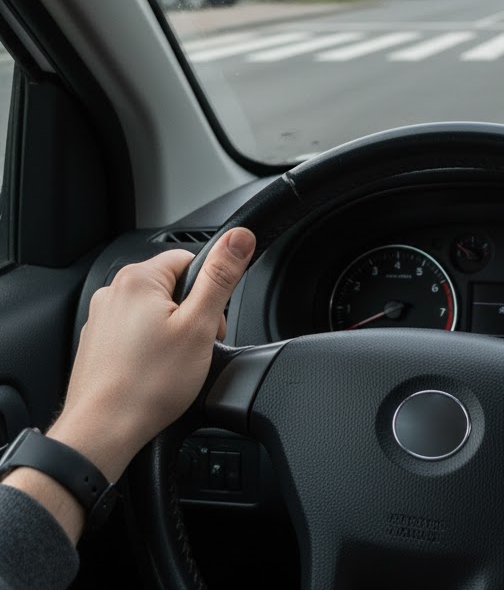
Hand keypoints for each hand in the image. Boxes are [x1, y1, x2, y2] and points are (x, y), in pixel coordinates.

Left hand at [48, 227, 255, 482]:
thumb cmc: (148, 385)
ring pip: (155, 312)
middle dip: (192, 314)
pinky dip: (150, 348)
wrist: (102, 433)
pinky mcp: (97, 344)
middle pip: (173, 287)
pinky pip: (136, 333)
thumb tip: (240, 237)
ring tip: (173, 365)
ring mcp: (102, 319)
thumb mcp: (200, 325)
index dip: (210, 291)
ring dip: (172, 332)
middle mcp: (114, 292)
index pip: (191, 260)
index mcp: (139, 279)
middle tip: (195, 348)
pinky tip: (153, 373)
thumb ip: (221, 276)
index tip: (209, 322)